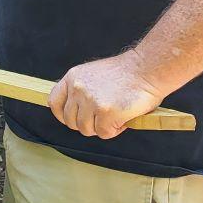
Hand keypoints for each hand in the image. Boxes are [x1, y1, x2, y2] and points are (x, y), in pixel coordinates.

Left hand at [48, 53, 165, 138]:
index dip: (63, 115)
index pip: (55, 102)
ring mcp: (91, 101)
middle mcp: (78, 89)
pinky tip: (123, 117)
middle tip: (104, 118)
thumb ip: (81, 90)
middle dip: (87, 124)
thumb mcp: (92, 75)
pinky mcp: (106, 113)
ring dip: (102, 127)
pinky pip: (104, 133)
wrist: (147, 69)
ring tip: (116, 115)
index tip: (74, 119)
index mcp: (72, 78)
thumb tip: (76, 113)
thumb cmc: (125, 74)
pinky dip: (115, 130)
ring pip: (87, 130)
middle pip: (71, 121)